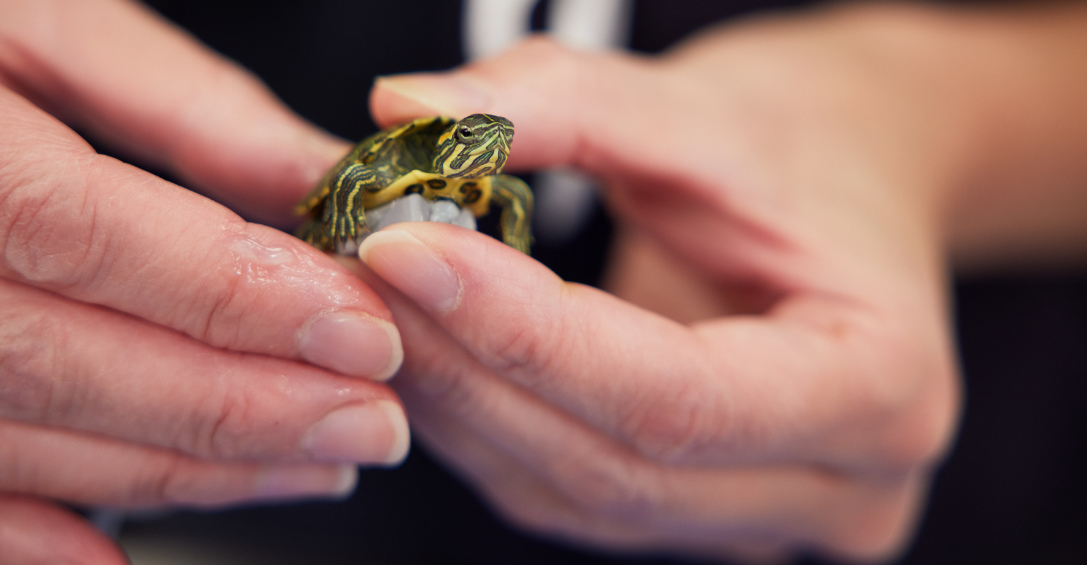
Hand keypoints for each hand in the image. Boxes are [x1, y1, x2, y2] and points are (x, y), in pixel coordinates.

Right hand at [0, 1, 406, 561]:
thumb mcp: (34, 7)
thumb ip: (183, 103)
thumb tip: (319, 185)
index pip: (64, 227)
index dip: (223, 294)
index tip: (357, 328)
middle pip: (36, 356)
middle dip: (225, 406)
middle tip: (363, 419)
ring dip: (167, 472)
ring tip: (304, 464)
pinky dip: (27, 541)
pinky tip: (127, 560)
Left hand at [358, 5, 976, 560]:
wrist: (850, 183)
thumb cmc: (797, 147)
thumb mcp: (692, 108)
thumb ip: (552, 105)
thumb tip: (404, 110)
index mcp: (882, 390)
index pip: (674, 397)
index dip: (523, 332)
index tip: (404, 248)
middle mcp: (833, 489)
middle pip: (610, 464)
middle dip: (466, 365)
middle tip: (360, 265)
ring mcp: (757, 520)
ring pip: (570, 492)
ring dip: (457, 398)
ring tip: (381, 296)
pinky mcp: (689, 515)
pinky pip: (562, 490)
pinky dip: (482, 419)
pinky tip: (433, 344)